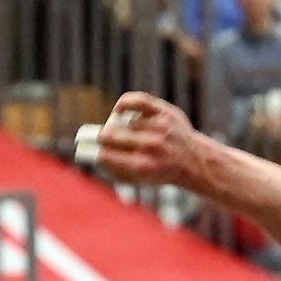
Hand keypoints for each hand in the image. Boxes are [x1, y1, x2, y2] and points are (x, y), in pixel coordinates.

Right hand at [94, 92, 213, 188]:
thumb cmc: (160, 170)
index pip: (105, 155)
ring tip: (125, 133)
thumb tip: (91, 154)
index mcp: (142, 166)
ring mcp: (158, 127)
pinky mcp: (164, 112)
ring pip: (124, 121)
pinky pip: (137, 100)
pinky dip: (124, 104)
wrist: (192, 160)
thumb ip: (114, 170)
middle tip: (99, 138)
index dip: (93, 152)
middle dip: (100, 137)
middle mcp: (150, 146)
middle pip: (109, 135)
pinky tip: (119, 111)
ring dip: (120, 127)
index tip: (88, 149)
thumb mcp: (138, 180)